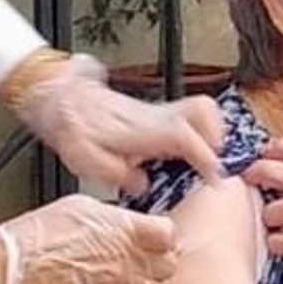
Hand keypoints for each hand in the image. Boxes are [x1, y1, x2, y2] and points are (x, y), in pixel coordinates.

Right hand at [0, 196, 179, 283]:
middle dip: (156, 263)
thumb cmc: (35, 236)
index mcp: (125, 227)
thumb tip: (125, 223)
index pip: (168, 235)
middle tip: (138, 261)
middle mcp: (129, 258)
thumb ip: (113, 218)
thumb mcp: (79, 208)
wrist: (11, 269)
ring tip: (122, 281)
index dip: (161, 238)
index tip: (153, 240)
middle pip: (167, 266)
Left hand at [10, 58, 225, 193]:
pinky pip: (189, 114)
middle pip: (203, 112)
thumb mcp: (87, 158)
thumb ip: (116, 173)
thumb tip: (141, 183)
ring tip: (208, 157)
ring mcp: (158, 111)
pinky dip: (200, 130)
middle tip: (217, 163)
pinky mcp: (156, 112)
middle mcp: (156, 115)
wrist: (63, 100)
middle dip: (218, 137)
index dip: (204, 157)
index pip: (184, 137)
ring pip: (200, 108)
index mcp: (143, 129)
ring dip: (213, 131)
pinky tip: (190, 151)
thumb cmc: (75, 129)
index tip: (216, 175)